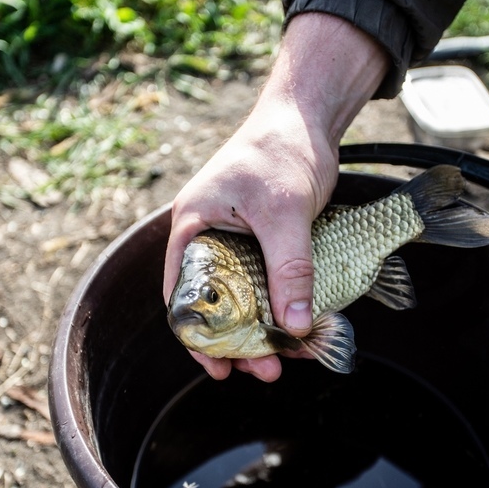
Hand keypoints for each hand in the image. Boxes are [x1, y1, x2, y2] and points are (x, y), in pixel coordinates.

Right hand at [163, 13, 389, 380]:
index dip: (198, 337)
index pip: (182, 295)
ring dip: (265, 329)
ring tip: (289, 356)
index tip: (220, 367)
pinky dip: (282, 305)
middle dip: (240, 342)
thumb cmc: (282, 150)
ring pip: (244, 298)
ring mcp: (236, 240)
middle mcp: (208, 238)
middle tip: (266, 370)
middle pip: (215, 305)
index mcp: (193, 228)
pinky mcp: (264, 240)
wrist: (307, 117)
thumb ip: (289, 267)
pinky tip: (303, 326)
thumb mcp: (284, 213)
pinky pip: (268, 282)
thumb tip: (296, 326)